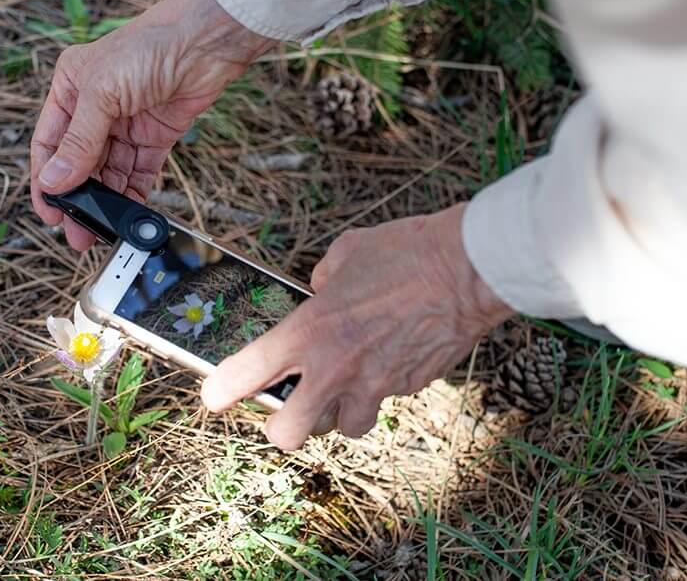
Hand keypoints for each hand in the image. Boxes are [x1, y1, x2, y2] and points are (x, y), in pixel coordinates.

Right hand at [30, 0, 274, 248]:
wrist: (205, 42)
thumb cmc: (148, 48)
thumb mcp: (103, 93)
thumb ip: (80, 140)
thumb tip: (54, 180)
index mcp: (70, 88)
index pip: (48, 142)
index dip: (46, 179)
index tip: (50, 212)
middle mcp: (95, 107)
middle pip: (79, 162)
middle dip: (77, 198)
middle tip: (77, 232)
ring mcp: (126, 123)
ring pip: (109, 172)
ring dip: (104, 202)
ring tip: (101, 231)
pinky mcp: (155, 136)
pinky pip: (138, 172)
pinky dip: (133, 194)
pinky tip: (128, 215)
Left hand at [200, 204, 514, 449]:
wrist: (470, 268)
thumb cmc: (408, 251)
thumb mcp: (349, 252)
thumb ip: (325, 278)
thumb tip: (321, 289)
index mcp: (311, 330)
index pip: (249, 372)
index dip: (222, 391)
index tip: (215, 395)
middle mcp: (338, 367)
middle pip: (290, 434)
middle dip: (283, 428)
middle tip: (287, 410)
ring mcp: (377, 384)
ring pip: (346, 427)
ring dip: (339, 413)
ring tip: (345, 387)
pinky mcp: (410, 387)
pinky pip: (386, 400)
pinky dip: (381, 388)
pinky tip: (390, 358)